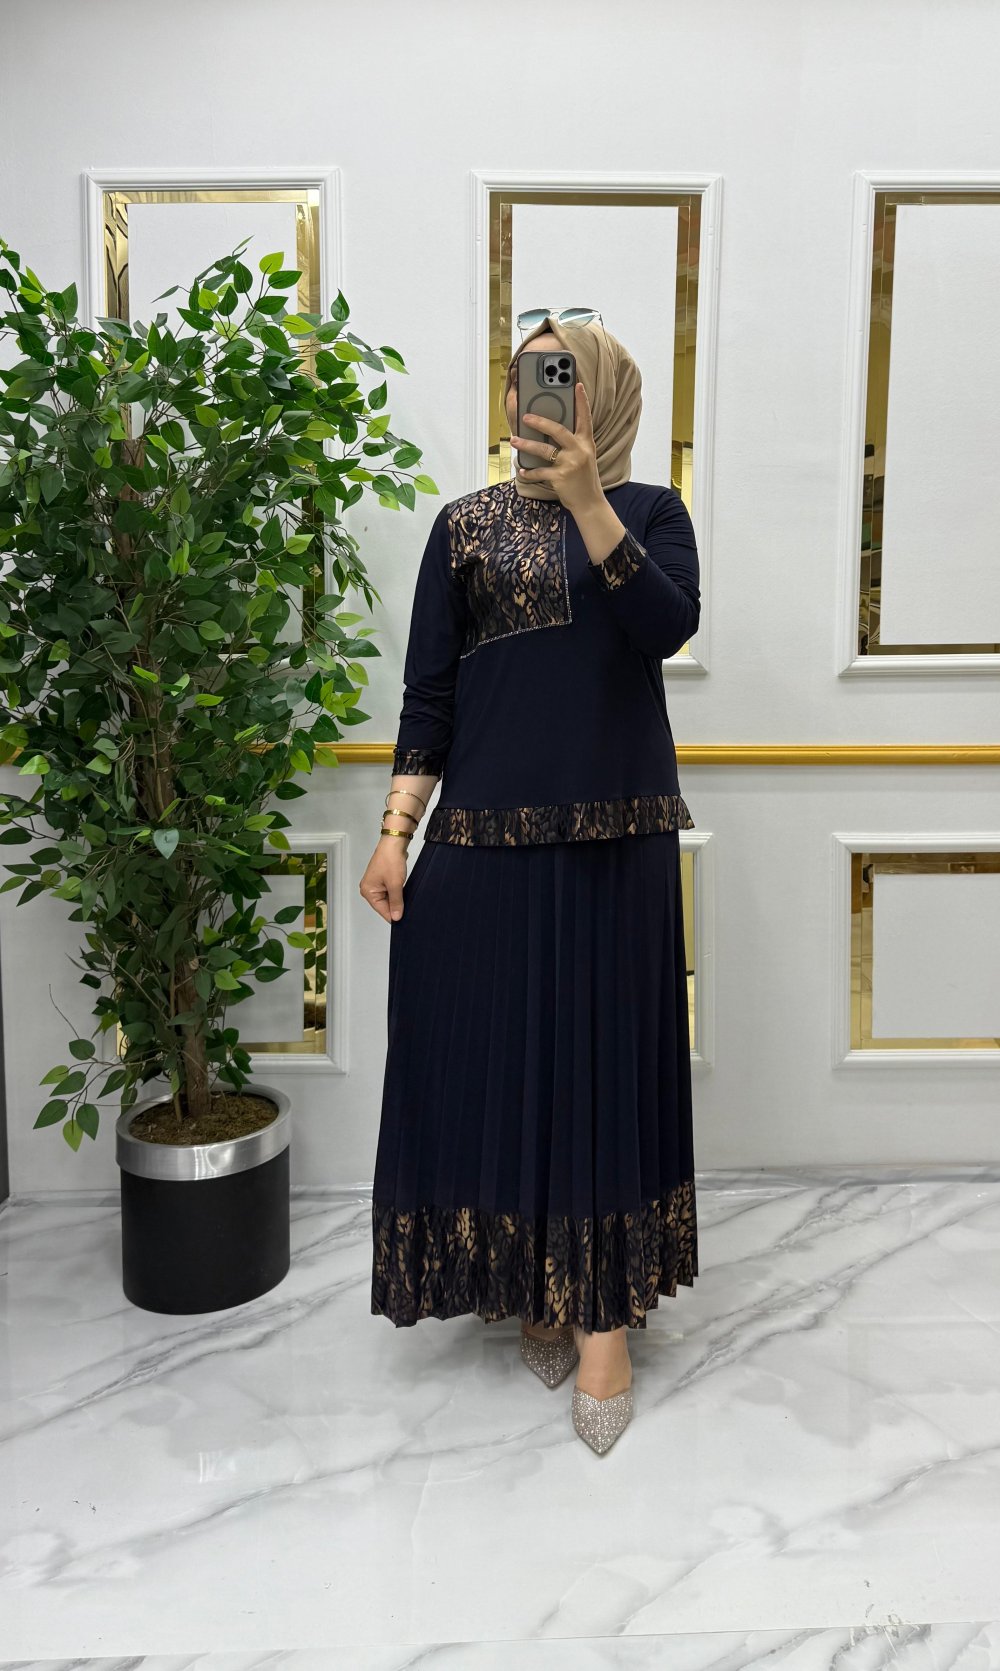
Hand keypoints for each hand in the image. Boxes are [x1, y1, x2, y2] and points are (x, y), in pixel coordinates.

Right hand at [359, 837, 408, 922]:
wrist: (394, 842)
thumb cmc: (390, 859)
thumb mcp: (395, 885)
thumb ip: (396, 903)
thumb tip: (396, 917)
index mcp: (367, 891)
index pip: (381, 910)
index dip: (393, 915)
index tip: (403, 918)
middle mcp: (369, 888)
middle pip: (384, 905)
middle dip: (395, 905)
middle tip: (406, 903)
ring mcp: (376, 883)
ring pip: (388, 898)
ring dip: (397, 897)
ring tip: (403, 891)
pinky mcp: (382, 878)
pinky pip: (390, 890)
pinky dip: (397, 890)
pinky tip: (402, 887)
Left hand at [510, 381, 602, 513]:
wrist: (589, 503)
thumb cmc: (583, 478)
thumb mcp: (584, 457)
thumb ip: (572, 443)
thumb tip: (549, 431)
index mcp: (586, 443)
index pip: (585, 418)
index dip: (581, 401)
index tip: (577, 385)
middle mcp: (580, 450)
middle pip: (558, 430)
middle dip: (540, 422)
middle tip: (525, 416)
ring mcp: (570, 464)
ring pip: (544, 450)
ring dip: (526, 444)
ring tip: (514, 440)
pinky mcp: (560, 477)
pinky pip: (539, 471)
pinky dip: (529, 471)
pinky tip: (522, 470)